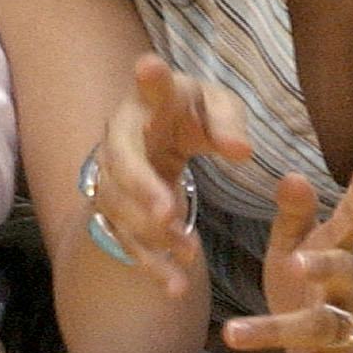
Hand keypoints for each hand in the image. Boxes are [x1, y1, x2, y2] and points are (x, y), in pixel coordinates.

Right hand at [87, 55, 251, 297]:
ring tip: (187, 253)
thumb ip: (229, 124)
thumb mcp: (218, 107)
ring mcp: (110, 177)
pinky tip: (175, 286)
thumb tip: (242, 152)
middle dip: (141, 190)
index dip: (148, 80)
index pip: (147, 89)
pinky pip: (126, 240)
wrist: (155, 134)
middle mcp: (119, 138)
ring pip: (119, 209)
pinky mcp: (115, 211)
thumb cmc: (191, 113)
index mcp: (146, 101)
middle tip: (166, 213)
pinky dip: (150, 264)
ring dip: (149, 234)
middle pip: (121, 163)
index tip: (149, 66)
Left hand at [207, 164, 352, 352]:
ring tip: (231, 331)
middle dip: (324, 268)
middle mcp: (349, 297)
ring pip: (313, 331)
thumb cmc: (318, 286)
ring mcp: (338, 338)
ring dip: (272, 331)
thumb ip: (296, 216)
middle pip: (344, 279)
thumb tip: (292, 174)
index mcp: (342, 259)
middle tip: (297, 260)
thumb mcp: (304, 247)